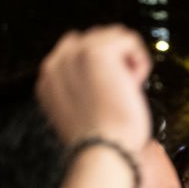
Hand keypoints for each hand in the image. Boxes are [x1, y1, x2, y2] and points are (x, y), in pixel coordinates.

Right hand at [36, 25, 151, 150]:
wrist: (103, 152)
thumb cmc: (102, 143)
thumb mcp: (81, 114)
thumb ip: (82, 90)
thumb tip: (104, 76)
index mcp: (49, 78)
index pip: (76, 48)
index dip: (102, 64)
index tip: (111, 89)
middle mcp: (57, 63)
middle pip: (96, 37)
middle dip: (116, 60)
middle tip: (119, 92)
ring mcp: (75, 55)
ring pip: (113, 35)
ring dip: (128, 60)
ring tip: (125, 89)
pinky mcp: (97, 53)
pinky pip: (129, 40)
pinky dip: (140, 62)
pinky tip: (133, 84)